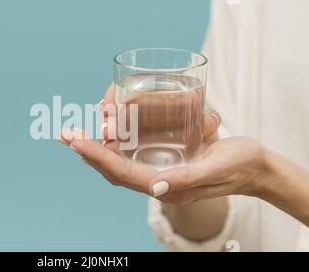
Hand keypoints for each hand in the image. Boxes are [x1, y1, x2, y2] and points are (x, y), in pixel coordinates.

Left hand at [58, 85, 268, 204]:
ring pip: (118, 163)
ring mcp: (159, 173)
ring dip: (96, 149)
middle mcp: (157, 181)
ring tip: (77, 134)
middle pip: (113, 169)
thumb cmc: (238, 165)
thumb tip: (154, 188)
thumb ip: (186, 179)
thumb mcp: (215, 169)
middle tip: (66, 134)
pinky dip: (113, 146)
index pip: (121, 172)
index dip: (97, 157)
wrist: (255, 168)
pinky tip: (105, 135)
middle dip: (87, 152)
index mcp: (166, 186)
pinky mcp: (165, 163)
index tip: (76, 140)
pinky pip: (131, 156)